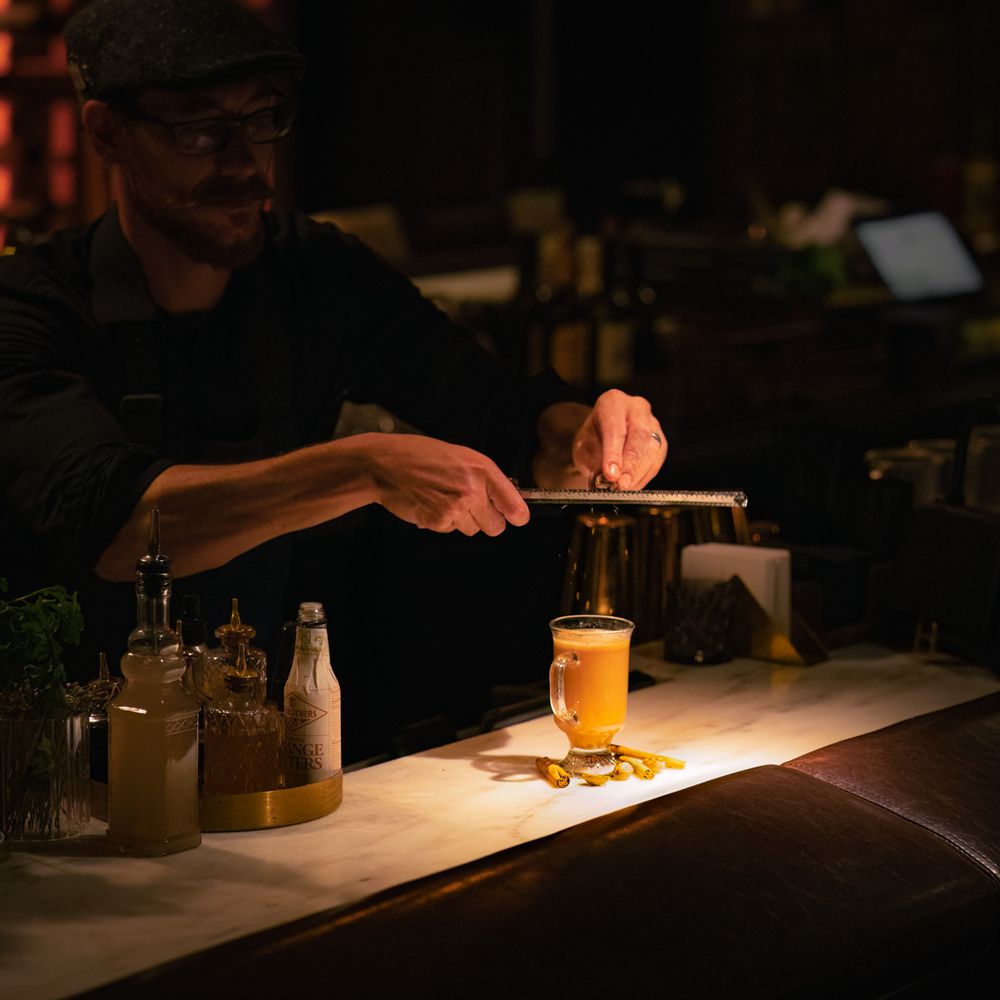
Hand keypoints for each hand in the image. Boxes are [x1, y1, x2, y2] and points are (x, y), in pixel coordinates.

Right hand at [368, 434, 528, 535]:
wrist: (385, 464)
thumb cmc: (421, 456)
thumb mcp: (460, 456)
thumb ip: (484, 478)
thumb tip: (505, 501)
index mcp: (482, 468)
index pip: (514, 505)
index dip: (517, 516)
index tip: (516, 518)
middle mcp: (472, 489)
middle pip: (496, 527)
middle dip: (487, 521)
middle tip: (471, 508)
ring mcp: (455, 507)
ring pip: (472, 530)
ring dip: (462, 520)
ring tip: (443, 499)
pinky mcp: (438, 521)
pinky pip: (450, 531)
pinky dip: (442, 522)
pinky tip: (430, 504)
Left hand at [572, 389, 665, 489]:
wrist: (600, 438)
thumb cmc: (592, 440)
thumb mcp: (584, 448)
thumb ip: (595, 461)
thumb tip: (605, 480)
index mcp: (613, 402)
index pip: (615, 428)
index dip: (613, 453)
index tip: (610, 474)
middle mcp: (636, 408)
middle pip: (639, 436)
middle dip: (631, 465)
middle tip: (621, 485)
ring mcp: (652, 423)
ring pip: (653, 449)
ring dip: (639, 473)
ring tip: (625, 489)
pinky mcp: (661, 441)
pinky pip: (657, 460)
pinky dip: (645, 476)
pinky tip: (633, 486)